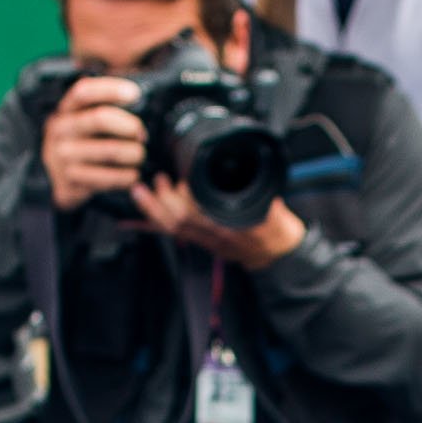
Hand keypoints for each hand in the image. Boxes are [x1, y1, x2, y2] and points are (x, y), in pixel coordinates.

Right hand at [41, 76, 147, 209]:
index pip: (84, 91)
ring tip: (140, 156)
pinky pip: (107, 178)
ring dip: (134, 154)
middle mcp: (60, 130)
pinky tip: (133, 175)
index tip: (135, 93)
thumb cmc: (83, 141)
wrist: (58, 177)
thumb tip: (138, 94)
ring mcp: (63, 156)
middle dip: (129, 125)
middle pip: (100, 118)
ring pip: (109, 150)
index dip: (110, 89)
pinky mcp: (70, 181)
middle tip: (142, 134)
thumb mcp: (85, 118)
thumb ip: (106, 105)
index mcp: (66, 109)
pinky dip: (127, 176)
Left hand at [131, 174, 304, 268]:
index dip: (182, 199)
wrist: (279, 255)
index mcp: (229, 228)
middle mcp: (213, 237)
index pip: (196, 216)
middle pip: (177, 223)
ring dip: (153, 211)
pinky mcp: (202, 241)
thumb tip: (253, 167)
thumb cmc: (277, 232)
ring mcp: (205, 241)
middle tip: (156, 181)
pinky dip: (156, 223)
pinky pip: (174, 233)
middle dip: (159, 202)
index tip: (179, 181)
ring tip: (142, 192)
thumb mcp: (274, 205)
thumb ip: (260, 188)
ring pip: (172, 229)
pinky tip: (143, 215)